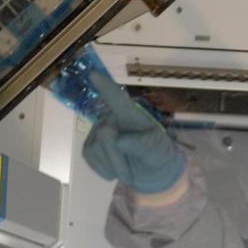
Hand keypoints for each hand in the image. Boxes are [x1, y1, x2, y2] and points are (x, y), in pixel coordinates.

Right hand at [82, 72, 185, 192]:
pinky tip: (115, 168)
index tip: (94, 74)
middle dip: (118, 159)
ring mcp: (98, 132)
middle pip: (105, 136)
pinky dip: (103, 170)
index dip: (106, 87)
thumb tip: (119, 140)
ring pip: (94, 149)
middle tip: (132, 172)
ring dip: (112, 167)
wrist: (152, 173)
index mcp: (131, 115)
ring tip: (126, 167)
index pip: (118, 99)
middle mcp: (111, 118)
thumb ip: (144, 145)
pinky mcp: (89, 146)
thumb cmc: (158, 154)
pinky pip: (89, 158)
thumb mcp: (158, 150)